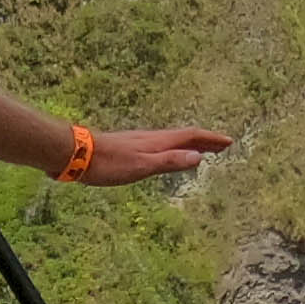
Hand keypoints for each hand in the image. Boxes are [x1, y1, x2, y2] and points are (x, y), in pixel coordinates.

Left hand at [78, 126, 231, 185]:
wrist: (76, 154)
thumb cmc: (108, 163)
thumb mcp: (142, 166)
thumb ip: (169, 161)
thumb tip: (198, 157)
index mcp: (157, 142)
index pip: (190, 137)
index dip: (210, 139)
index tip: (228, 141)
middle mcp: (151, 139)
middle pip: (183, 137)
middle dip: (204, 140)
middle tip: (222, 145)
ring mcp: (139, 143)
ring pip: (171, 141)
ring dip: (189, 144)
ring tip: (201, 150)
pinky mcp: (129, 150)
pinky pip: (160, 147)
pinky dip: (173, 150)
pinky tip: (165, 156)